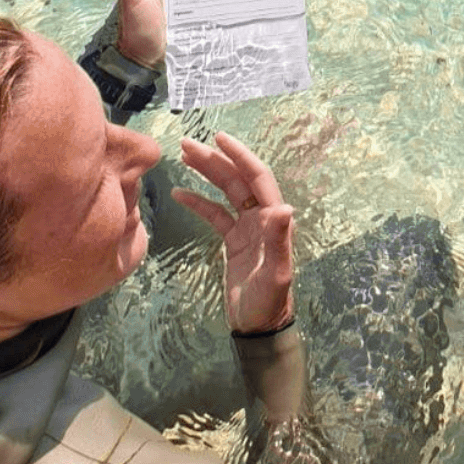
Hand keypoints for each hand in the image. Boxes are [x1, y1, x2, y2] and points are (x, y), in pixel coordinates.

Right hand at [171, 132, 295, 333]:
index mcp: (274, 220)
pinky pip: (215, 214)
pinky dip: (199, 202)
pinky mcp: (233, 241)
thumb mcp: (275, 272)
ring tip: (182, 156)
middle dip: (215, 160)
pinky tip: (179, 192)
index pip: (258, 178)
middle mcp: (262, 218)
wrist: (258, 326)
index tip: (219, 137)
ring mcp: (247, 228)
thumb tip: (284, 206)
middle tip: (186, 143)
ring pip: (226, 192)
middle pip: (238, 180)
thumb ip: (278, 239)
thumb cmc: (269, 302)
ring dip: (206, 173)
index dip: (240, 156)